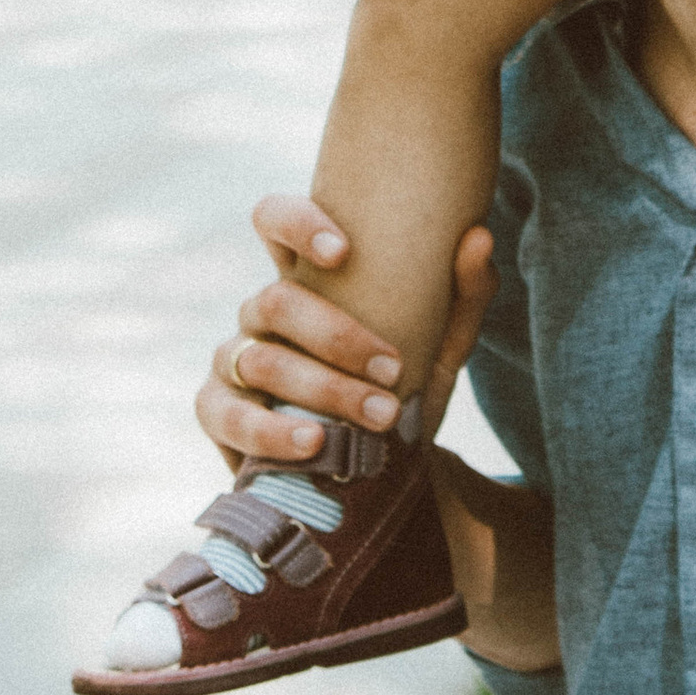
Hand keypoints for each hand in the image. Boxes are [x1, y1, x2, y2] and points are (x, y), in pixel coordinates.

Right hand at [195, 194, 498, 469]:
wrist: (383, 475)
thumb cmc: (404, 390)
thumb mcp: (443, 345)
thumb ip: (464, 294)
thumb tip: (479, 238)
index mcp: (307, 278)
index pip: (274, 220)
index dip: (296, 223)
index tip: (343, 251)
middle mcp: (261, 310)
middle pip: (277, 299)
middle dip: (338, 338)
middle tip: (393, 369)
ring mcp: (233, 358)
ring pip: (261, 359)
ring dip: (324, 390)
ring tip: (378, 415)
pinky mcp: (216, 411)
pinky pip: (227, 413)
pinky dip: (271, 431)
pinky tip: (314, 443)